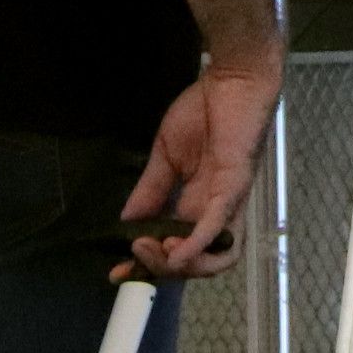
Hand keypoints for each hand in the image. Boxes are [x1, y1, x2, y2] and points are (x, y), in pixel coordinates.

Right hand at [119, 59, 279, 280]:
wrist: (232, 80)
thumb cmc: (205, 112)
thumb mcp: (166, 155)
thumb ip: (150, 189)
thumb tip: (126, 221)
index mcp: (196, 204)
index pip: (174, 247)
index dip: (149, 265)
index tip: (118, 273)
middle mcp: (215, 211)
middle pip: (195, 260)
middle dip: (162, 267)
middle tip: (136, 255)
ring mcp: (227, 201)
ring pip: (216, 254)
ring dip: (185, 265)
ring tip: (159, 255)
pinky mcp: (234, 186)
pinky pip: (218, 223)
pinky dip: (197, 243)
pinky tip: (176, 252)